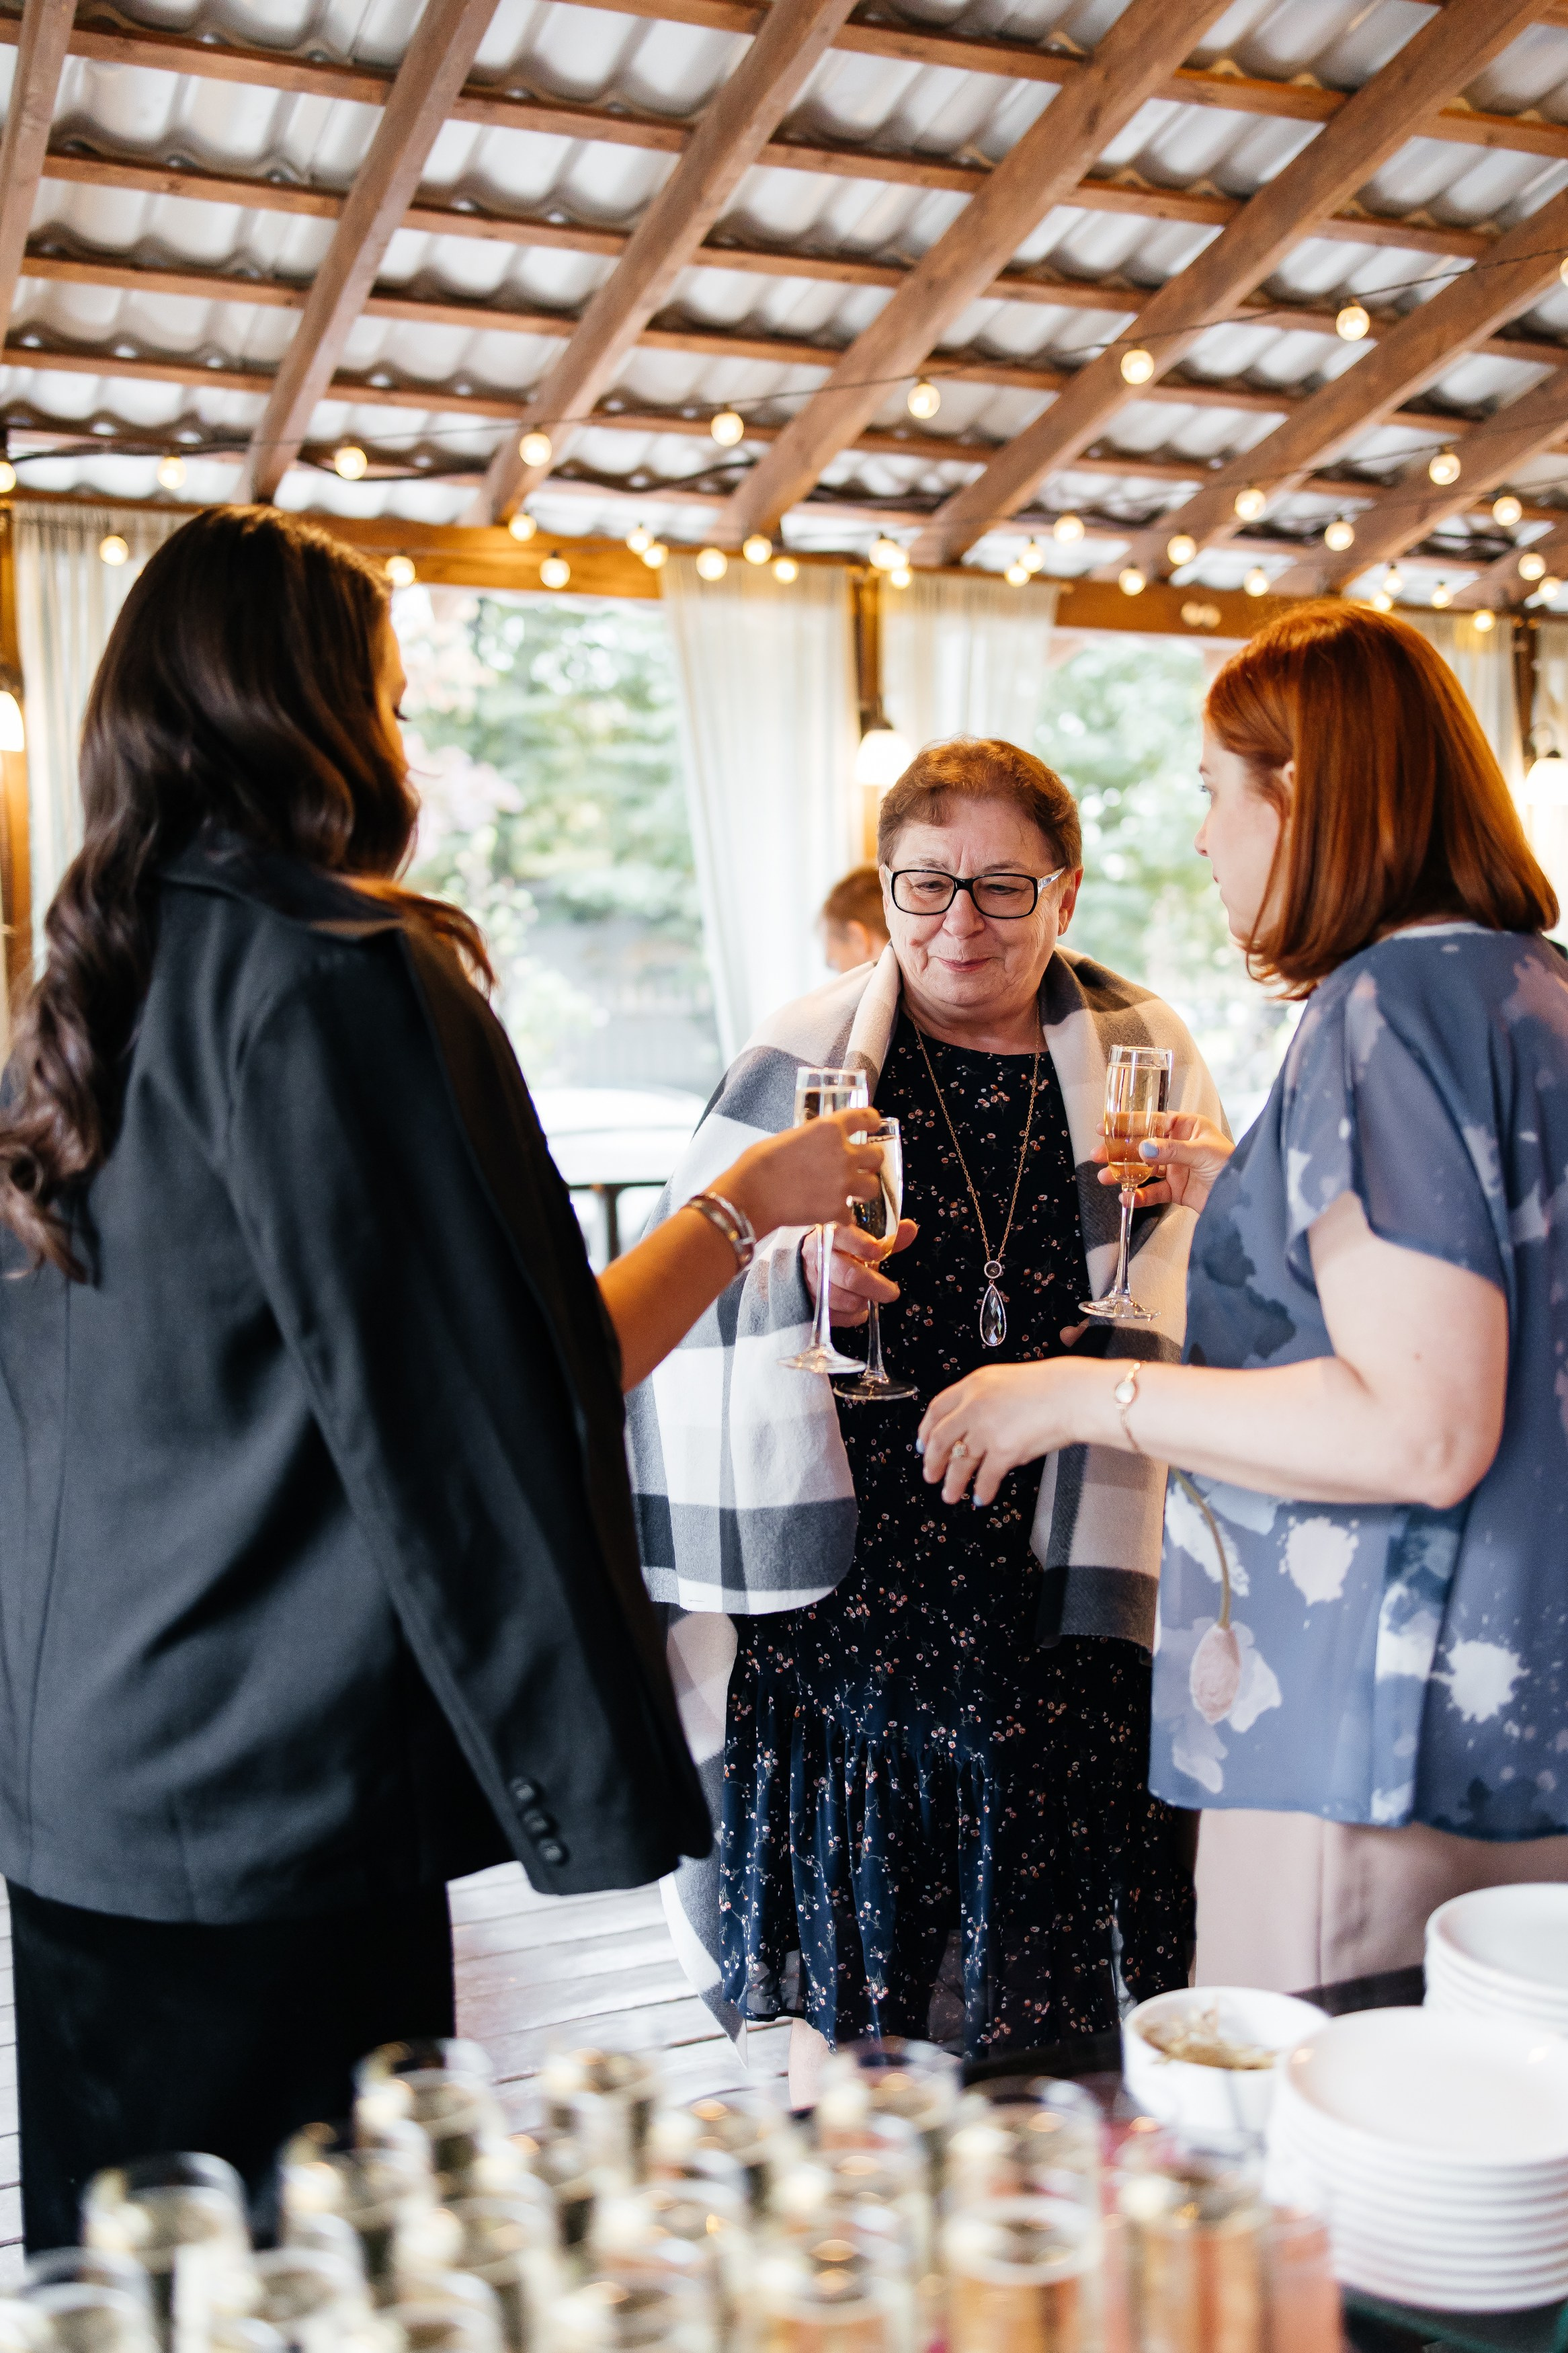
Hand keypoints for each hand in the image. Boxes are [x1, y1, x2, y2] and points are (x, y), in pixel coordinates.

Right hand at [719, 1109, 880, 1239]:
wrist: (750, 1195)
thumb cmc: (758, 1164)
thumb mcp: (788, 1138)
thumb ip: (811, 1140)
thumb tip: (815, 1146)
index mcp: (829, 1129)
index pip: (865, 1117)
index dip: (871, 1121)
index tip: (873, 1124)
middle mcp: (842, 1153)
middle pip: (877, 1156)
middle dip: (871, 1161)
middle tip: (861, 1166)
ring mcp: (842, 1183)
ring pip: (873, 1186)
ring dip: (864, 1188)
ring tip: (854, 1193)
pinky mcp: (836, 1209)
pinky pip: (850, 1214)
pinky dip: (842, 1216)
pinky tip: (831, 1214)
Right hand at [802, 1217, 917, 1325]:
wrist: (806, 1269)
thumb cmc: (840, 1254)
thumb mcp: (860, 1242)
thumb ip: (886, 1239)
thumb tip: (911, 1228)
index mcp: (831, 1236)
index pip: (844, 1236)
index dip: (862, 1245)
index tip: (878, 1252)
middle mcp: (820, 1258)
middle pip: (850, 1276)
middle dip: (875, 1286)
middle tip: (892, 1292)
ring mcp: (813, 1283)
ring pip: (846, 1300)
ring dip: (863, 1301)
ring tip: (868, 1296)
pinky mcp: (812, 1306)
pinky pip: (840, 1317)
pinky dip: (853, 1315)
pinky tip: (854, 1306)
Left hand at [917, 1360, 1093, 1504]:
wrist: (1074, 1395)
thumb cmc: (1051, 1387)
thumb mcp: (1006, 1381)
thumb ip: (985, 1400)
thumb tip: (974, 1428)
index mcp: (974, 1384)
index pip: (937, 1409)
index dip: (926, 1430)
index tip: (923, 1444)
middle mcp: (974, 1405)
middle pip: (940, 1438)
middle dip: (932, 1460)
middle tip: (930, 1474)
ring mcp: (987, 1429)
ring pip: (960, 1461)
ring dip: (953, 1481)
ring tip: (950, 1494)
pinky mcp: (1004, 1450)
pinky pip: (986, 1476)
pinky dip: (982, 1490)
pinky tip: (981, 1497)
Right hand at [1092, 1111, 1232, 1212]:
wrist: (1246, 1198)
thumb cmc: (1233, 1165)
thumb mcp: (1203, 1153)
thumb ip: (1172, 1151)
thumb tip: (1144, 1148)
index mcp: (1187, 1127)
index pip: (1153, 1121)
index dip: (1129, 1123)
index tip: (1107, 1125)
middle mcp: (1178, 1146)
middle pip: (1142, 1145)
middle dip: (1119, 1151)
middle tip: (1098, 1154)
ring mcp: (1176, 1169)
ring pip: (1143, 1169)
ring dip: (1123, 1173)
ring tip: (1105, 1177)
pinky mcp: (1176, 1191)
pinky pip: (1152, 1192)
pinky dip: (1138, 1195)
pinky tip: (1126, 1197)